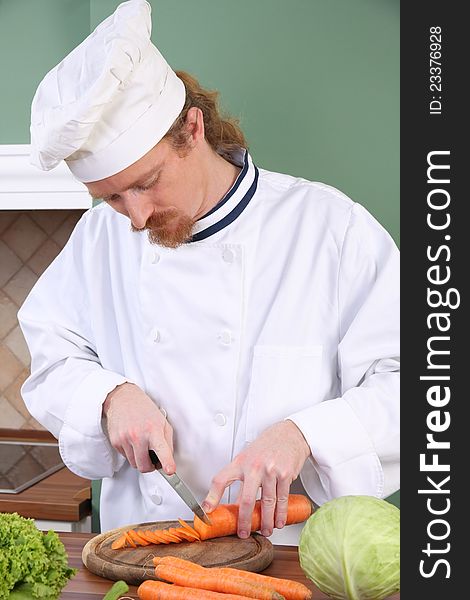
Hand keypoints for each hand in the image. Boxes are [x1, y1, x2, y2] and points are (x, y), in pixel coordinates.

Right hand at [103, 382, 174, 473]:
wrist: (123, 399)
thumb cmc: (144, 410)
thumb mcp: (162, 422)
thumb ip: (167, 441)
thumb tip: (168, 460)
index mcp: (153, 429)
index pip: (162, 450)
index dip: (167, 462)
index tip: (170, 471)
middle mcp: (138, 435)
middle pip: (144, 466)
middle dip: (150, 466)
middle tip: (153, 458)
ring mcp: (125, 439)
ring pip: (134, 464)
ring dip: (140, 459)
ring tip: (142, 445)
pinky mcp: (115, 442)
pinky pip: (126, 457)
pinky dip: (131, 453)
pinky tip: (132, 440)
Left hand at [203, 420, 309, 537]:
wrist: (288, 434)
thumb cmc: (266, 447)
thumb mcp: (247, 458)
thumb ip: (239, 479)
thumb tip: (231, 503)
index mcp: (240, 462)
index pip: (221, 479)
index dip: (212, 496)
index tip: (207, 511)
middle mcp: (254, 466)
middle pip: (246, 499)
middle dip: (244, 520)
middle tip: (243, 533)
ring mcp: (270, 470)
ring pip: (267, 502)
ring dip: (266, 521)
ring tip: (266, 531)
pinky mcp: (285, 474)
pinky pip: (282, 498)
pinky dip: (281, 513)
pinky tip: (279, 521)